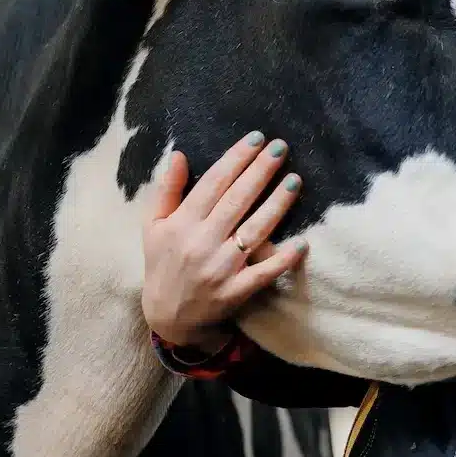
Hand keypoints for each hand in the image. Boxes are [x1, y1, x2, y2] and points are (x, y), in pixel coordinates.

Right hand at [141, 132, 308, 349]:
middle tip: (281, 147)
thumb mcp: (153, 226)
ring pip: (254, 231)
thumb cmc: (163, 263)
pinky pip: (263, 273)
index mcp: (181, 224)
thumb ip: (166, 190)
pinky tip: (302, 242)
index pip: (213, 183)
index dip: (235, 159)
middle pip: (237, 201)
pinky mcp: (235, 291)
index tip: (256, 139)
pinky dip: (283, 259)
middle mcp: (201, 243)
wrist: (167, 317)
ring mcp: (220, 268)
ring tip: (295, 180)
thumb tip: (178, 154)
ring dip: (277, 205)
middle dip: (260, 171)